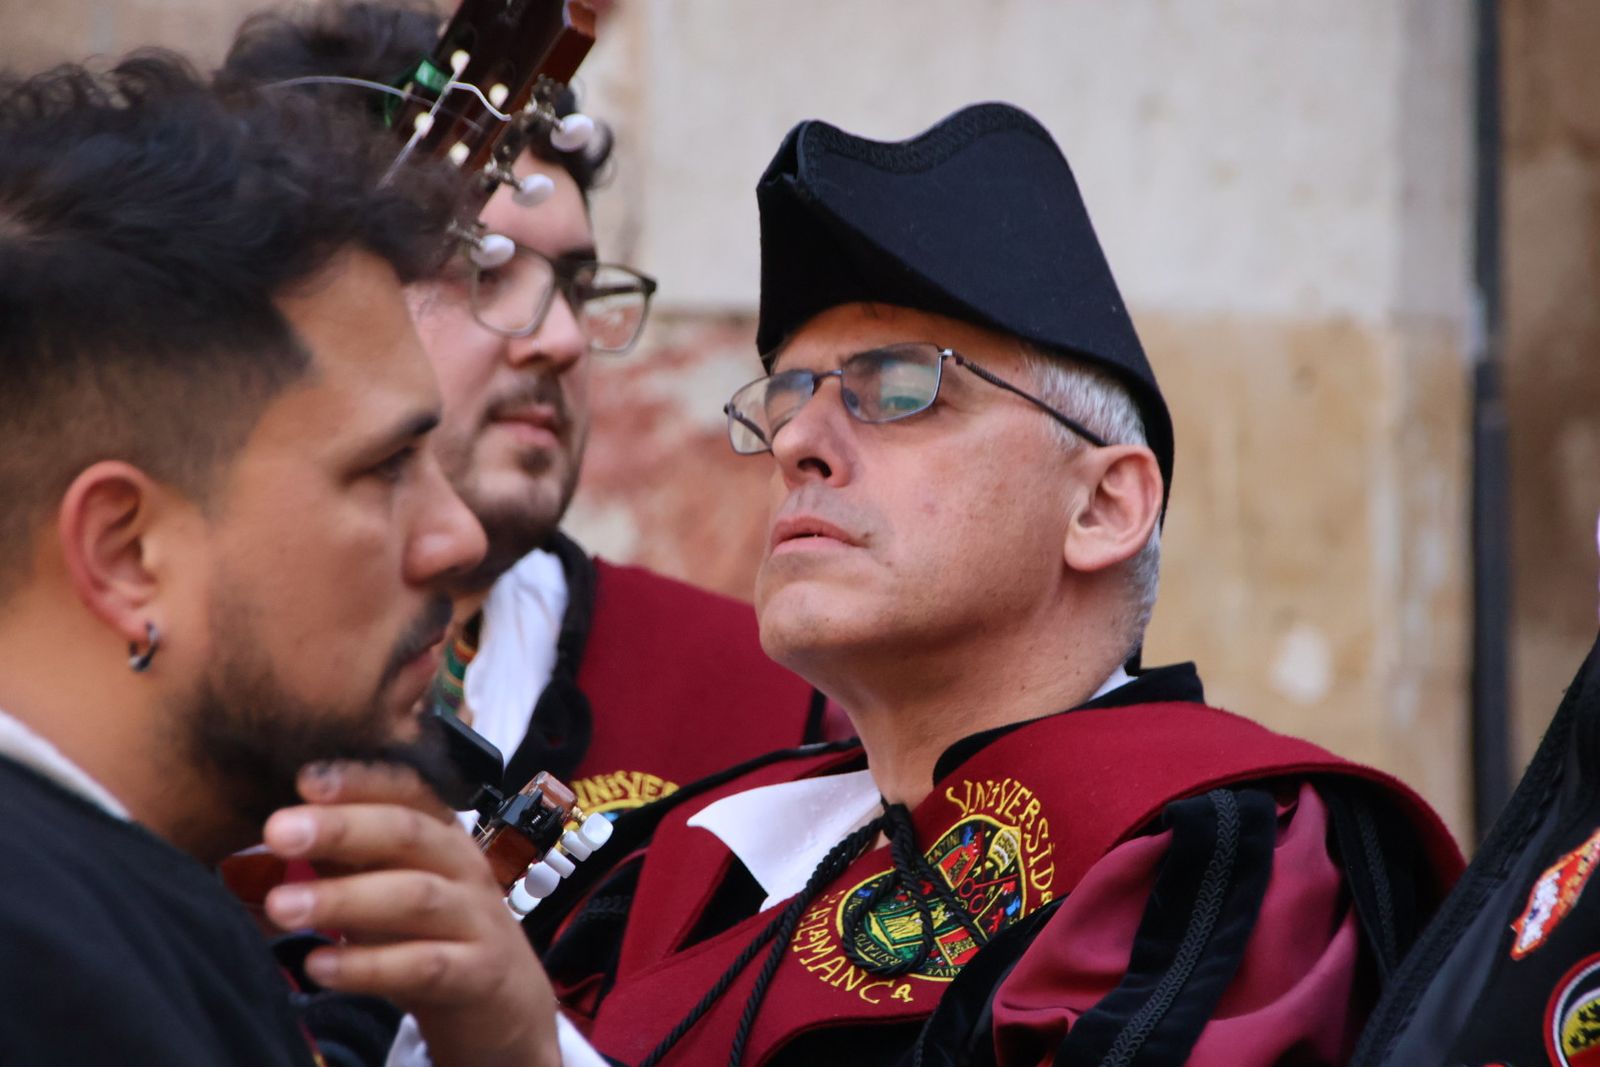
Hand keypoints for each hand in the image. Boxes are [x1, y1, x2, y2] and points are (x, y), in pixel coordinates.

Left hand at [262, 762, 559, 1066]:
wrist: (505, 1001)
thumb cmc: (438, 934)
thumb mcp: (396, 885)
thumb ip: (351, 857)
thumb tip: (285, 825)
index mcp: (443, 835)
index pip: (407, 791)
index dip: (359, 781)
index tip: (304, 780)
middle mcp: (464, 867)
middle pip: (409, 834)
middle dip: (343, 828)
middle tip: (279, 831)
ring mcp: (476, 919)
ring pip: (415, 897)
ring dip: (344, 898)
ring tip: (282, 905)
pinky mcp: (478, 974)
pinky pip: (423, 965)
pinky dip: (369, 966)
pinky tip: (320, 965)